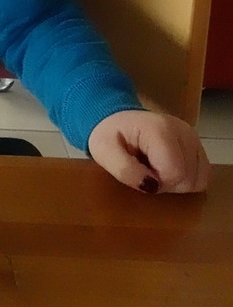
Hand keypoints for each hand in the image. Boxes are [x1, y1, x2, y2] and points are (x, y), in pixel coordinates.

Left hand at [88, 110, 209, 193]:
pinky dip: (187, 179)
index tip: (140, 174)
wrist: (115, 119)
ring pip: (199, 180)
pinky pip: (203, 175)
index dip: (157, 184)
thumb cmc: (109, 136)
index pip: (174, 173)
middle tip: (146, 171)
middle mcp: (184, 131)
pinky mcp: (197, 145)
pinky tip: (168, 169)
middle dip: (167, 185)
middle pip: (189, 179)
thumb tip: (152, 187)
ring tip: (156, 169)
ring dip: (177, 183)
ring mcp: (194, 137)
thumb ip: (125, 170)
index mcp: (160, 130)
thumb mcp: (103, 152)